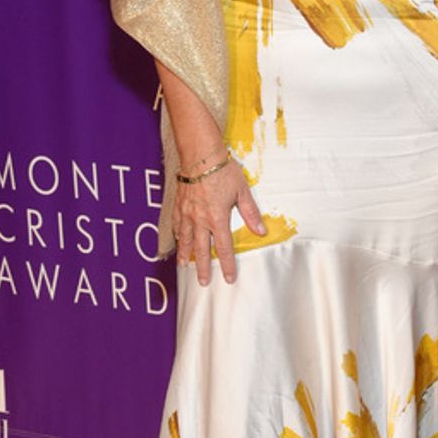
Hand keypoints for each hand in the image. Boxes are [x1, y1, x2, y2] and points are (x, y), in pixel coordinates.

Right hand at [173, 157, 265, 286]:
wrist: (200, 155)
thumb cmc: (222, 171)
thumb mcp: (242, 191)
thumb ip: (250, 213)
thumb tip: (261, 231)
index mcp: (217, 218)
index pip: (223, 247)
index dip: (226, 264)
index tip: (228, 278)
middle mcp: (200, 220)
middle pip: (202, 249)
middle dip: (203, 267)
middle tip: (203, 282)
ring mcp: (187, 213)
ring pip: (186, 240)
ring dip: (186, 255)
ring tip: (184, 266)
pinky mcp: (179, 205)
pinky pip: (177, 225)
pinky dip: (177, 236)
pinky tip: (178, 241)